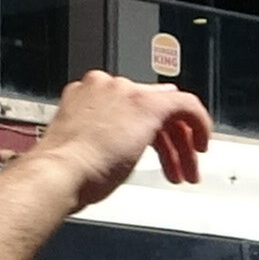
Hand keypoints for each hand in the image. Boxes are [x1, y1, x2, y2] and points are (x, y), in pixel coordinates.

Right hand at [30, 71, 211, 207]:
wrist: (58, 173)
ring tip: (184, 173)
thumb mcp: (78, 150)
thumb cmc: (60, 173)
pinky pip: (186, 105)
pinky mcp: (149, 104)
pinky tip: (201, 148)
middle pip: (149, 108)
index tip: (151, 150)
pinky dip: (199, 124)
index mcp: (84, 94)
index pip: (126, 105)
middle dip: (166, 142)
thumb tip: (117, 152)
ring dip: (179, 145)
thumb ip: (100, 141)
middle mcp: (106, 86)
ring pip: (167, 111)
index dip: (144, 132)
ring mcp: (127, 93)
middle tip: (174, 167)